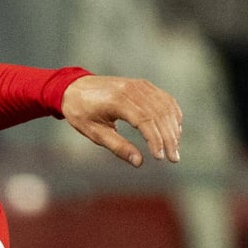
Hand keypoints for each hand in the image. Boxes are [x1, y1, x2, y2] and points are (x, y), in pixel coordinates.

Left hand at [61, 75, 182, 166]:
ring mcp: (140, 85)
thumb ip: (117, 147)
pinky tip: (174, 130)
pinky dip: (172, 115)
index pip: (145, 120)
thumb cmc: (81, 112)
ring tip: (174, 148)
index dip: (155, 140)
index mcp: (117, 100)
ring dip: (173, 128)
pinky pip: (165, 99)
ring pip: (165, 107)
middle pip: (159, 114)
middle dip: (169, 138)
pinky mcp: (143, 85)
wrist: (74, 88)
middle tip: (173, 159)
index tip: (160, 158)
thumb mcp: (94, 133)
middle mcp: (132, 89)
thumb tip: (139, 162)